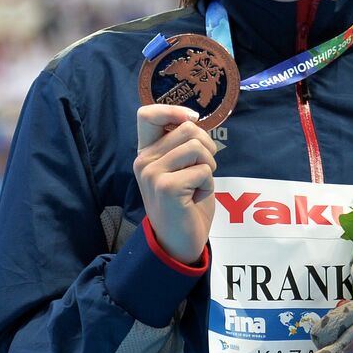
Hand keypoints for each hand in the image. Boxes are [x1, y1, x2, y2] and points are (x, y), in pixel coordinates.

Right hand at [133, 104, 217, 263]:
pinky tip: (195, 199)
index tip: (192, 120)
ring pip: (198, 147)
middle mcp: (144, 160)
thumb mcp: (182, 167)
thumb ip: (181, 144)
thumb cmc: (186, 203)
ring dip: (209, 168)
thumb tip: (192, 119)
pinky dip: (208, 185)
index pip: (147, 114)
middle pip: (188, 128)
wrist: (179, 241)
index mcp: (146, 152)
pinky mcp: (166, 187)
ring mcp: (152, 173)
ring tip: (197, 186)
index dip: (175, 111)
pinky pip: (203, 171)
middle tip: (202, 170)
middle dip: (207, 146)